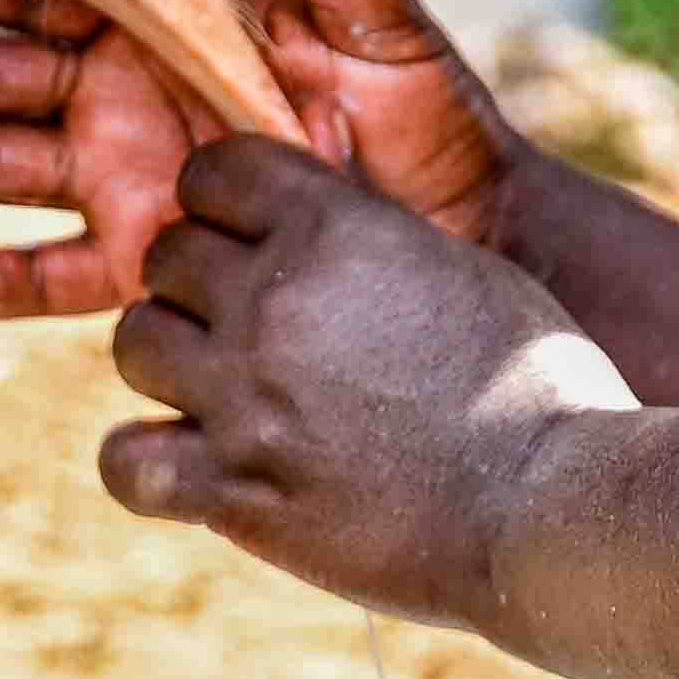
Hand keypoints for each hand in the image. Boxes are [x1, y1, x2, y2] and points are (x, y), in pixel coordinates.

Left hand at [104, 138, 631, 622]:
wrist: (553, 507)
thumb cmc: (537, 387)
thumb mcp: (462, 270)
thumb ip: (372, 241)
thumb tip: (317, 226)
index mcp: (334, 230)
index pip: (213, 171)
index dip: (224, 201)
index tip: (249, 236)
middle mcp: (274, 302)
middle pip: (164, 258)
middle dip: (198, 284)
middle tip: (245, 326)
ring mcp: (246, 399)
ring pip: (135, 345)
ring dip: (172, 362)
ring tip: (224, 392)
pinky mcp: (237, 492)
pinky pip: (125, 463)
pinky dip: (146, 465)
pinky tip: (191, 471)